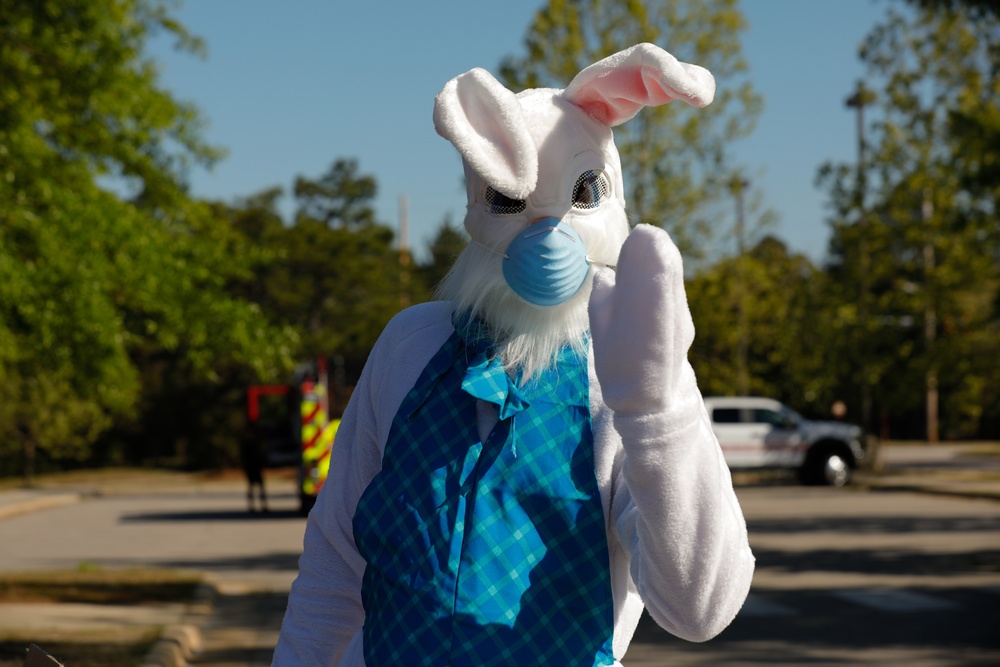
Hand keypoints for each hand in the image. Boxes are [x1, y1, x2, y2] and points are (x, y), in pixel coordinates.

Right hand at [589, 224, 695, 413]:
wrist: (650, 402)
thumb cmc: (617, 368)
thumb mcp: (600, 333)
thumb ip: (603, 299)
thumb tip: (604, 274)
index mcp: (647, 313)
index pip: (655, 268)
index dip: (645, 248)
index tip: (636, 238)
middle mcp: (670, 312)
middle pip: (669, 267)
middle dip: (655, 248)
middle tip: (642, 238)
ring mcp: (682, 317)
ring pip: (675, 277)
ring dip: (661, 259)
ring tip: (645, 251)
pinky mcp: (687, 322)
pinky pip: (675, 290)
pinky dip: (663, 277)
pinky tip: (653, 277)